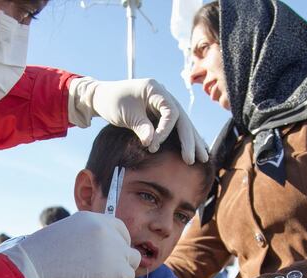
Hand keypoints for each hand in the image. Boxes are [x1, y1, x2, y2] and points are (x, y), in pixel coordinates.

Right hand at [1, 211, 140, 277]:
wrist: (30, 269)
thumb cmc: (36, 258)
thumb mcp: (62, 238)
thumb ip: (82, 241)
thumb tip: (92, 257)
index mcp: (89, 218)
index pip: (117, 227)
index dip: (115, 243)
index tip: (104, 257)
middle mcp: (104, 228)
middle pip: (127, 243)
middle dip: (118, 257)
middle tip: (101, 272)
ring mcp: (113, 247)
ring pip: (132, 260)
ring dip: (120, 271)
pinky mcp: (117, 267)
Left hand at [69, 77, 208, 163]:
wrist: (103, 97)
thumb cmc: (112, 102)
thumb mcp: (125, 114)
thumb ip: (140, 127)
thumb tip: (152, 143)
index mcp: (155, 90)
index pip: (171, 111)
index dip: (166, 130)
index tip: (154, 145)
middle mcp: (164, 96)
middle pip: (182, 118)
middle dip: (188, 140)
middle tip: (191, 159)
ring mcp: (164, 105)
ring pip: (183, 124)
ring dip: (192, 141)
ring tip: (203, 158)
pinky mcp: (161, 114)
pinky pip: (176, 127)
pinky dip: (184, 139)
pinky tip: (195, 150)